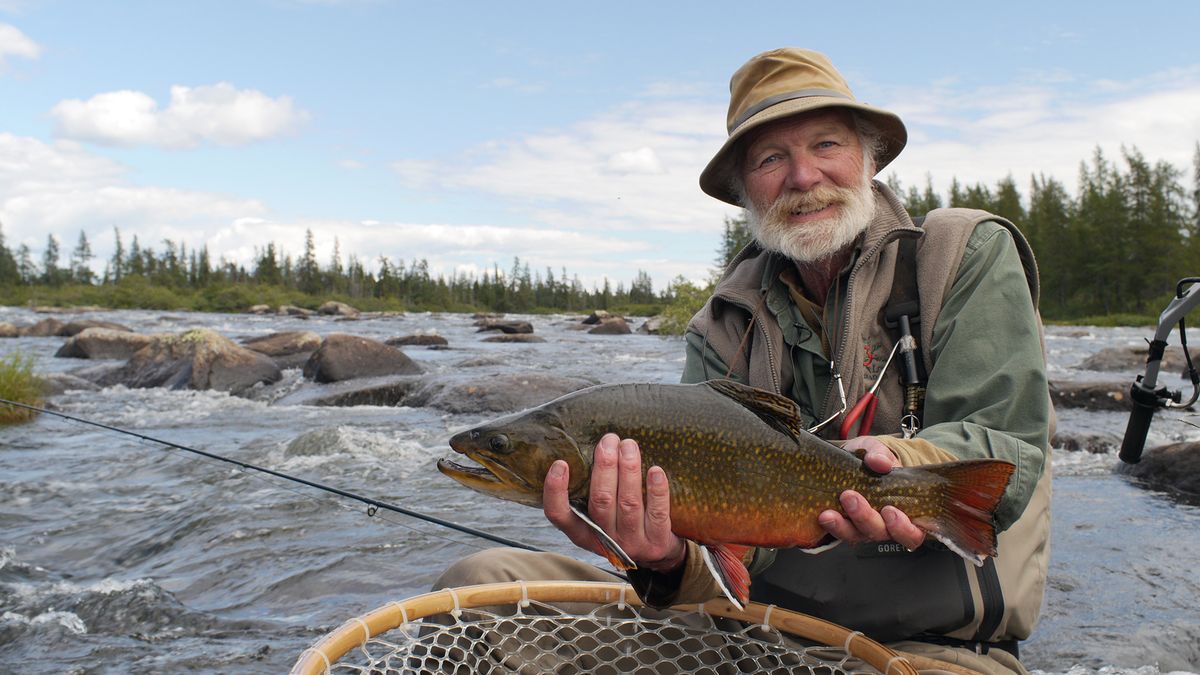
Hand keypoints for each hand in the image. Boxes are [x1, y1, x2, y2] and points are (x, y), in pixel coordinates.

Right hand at [543, 433, 686, 571]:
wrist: (657, 555)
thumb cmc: (622, 523)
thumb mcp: (600, 515)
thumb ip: (592, 489)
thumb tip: (593, 445)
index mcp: (582, 532)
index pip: (559, 515)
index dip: (556, 491)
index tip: (561, 463)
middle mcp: (605, 539)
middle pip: (601, 501)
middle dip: (605, 466)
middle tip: (609, 440)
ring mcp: (632, 542)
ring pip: (629, 503)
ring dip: (629, 470)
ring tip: (629, 445)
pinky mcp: (657, 542)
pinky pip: (657, 513)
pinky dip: (656, 491)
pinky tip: (655, 470)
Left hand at [817, 436, 925, 549]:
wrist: (851, 460)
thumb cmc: (872, 460)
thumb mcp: (878, 451)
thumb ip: (880, 454)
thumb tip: (879, 462)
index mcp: (904, 512)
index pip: (912, 533)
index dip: (903, 528)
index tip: (890, 510)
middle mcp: (885, 525)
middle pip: (880, 533)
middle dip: (865, 518)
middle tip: (851, 497)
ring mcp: (862, 527)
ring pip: (856, 536)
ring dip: (842, 526)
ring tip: (829, 513)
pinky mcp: (843, 526)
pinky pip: (837, 532)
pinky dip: (830, 526)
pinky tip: (822, 515)